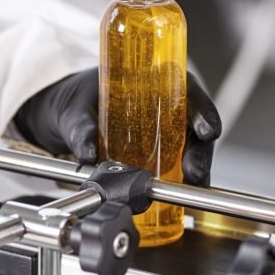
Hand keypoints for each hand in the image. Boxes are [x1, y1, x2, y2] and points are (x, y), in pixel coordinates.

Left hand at [12, 67, 221, 186]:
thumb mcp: (74, 110)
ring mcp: (163, 130)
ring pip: (189, 147)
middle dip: (200, 150)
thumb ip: (81, 129)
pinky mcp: (156, 151)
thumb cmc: (76, 100)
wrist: (66, 116)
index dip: (202, 110)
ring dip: (195, 168)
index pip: (188, 91)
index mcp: (152, 81)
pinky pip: (174, 164)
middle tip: (194, 171)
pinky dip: (179, 179)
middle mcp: (164, 105)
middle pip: (194, 125)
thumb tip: (87, 154)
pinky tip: (179, 193)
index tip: (207, 131)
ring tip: (191, 186)